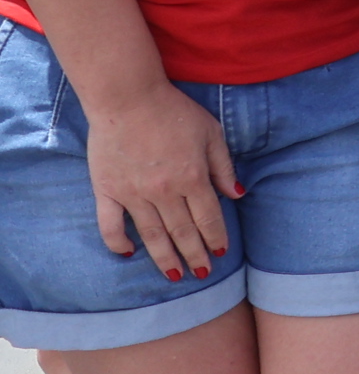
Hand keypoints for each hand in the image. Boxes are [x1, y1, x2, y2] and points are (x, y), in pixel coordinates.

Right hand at [86, 81, 237, 280]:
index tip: (221, 253)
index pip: (208, 218)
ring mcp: (133, 194)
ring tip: (175, 275)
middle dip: (195, 255)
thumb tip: (237, 195)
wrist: (128, 99)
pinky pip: (110, 225)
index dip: (216, 238)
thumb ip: (223, 167)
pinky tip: (128, 254)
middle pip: (182, 232)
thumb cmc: (174, 112)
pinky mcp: (106, 191)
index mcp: (192, 177)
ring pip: (151, 234)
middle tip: (202, 273)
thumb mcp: (211, 133)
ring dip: (164, 258)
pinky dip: (118, 242)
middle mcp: (164, 192)